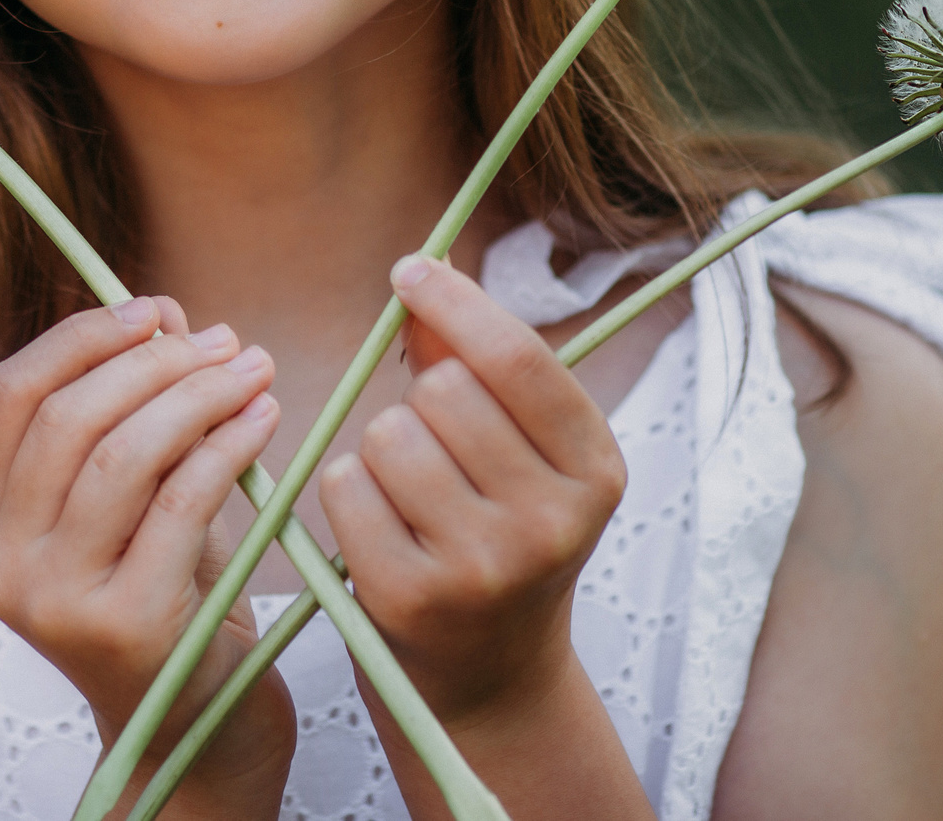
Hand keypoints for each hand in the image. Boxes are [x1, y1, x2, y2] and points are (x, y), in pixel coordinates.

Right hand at [0, 296, 295, 817]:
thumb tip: (166, 312)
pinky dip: (227, 445)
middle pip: (69, 419)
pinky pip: (178, 504)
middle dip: (155, 363)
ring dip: (198, 396)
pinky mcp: (121, 626)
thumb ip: (137, 413)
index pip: (13, 395)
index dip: (83, 337)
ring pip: (121, 456)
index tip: (156, 309)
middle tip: (226, 341)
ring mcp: (54, 602)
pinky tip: (265, 418)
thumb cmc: (173, 598)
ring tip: (253, 369)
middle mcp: (2, 565)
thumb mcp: (139, 501)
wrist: (201, 729)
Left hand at [320, 256, 625, 729]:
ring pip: (388, 435)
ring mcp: (482, 566)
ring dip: (383, 448)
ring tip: (413, 492)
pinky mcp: (410, 597)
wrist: (491, 674)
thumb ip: (474, 358)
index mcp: (595, 471)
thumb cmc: (501, 531)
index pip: (519, 358)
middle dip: (423, 398)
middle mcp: (550, 522)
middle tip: (439, 448)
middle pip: (443, 390)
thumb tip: (424, 272)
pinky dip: (350, 492)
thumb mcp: (521, 450)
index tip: (410, 268)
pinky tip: (382, 526)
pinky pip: (346, 487)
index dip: (456, 301)